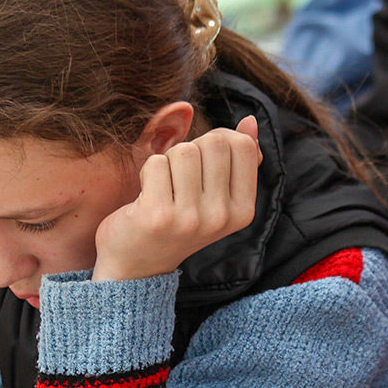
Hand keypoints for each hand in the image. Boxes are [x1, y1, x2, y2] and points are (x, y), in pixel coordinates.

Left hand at [92, 116, 261, 281]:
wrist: (138, 265)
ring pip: (184, 151)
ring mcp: (190, 218)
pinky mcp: (158, 216)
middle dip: (192, 149)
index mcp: (243, 211)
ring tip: (164, 186)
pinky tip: (147, 196)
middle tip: (179, 177)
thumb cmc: (178, 222)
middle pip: (213, 143)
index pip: (241, 145)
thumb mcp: (216, 197)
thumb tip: (250, 121)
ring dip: (168, 160)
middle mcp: (221, 217)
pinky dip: (148, 171)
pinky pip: (156, 163)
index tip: (202, 161)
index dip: (218, 140)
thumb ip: (237, 161)